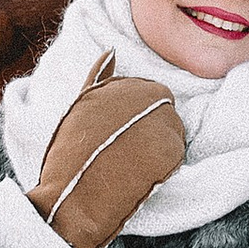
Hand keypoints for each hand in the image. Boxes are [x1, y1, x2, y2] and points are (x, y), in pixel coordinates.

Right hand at [28, 60, 184, 247]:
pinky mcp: (172, 150)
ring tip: (133, 164)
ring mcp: (161, 123)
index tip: (124, 134)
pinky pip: (177, 153)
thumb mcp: (80, 106)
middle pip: (165, 111)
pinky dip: (164, 165)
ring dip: (159, 147)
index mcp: (124, 84)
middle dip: (151, 130)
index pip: (151, 92)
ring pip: (173, 131)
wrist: (73, 196)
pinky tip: (142, 174)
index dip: (138, 116)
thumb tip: (112, 51)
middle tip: (130, 152)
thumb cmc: (71, 154)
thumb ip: (98, 76)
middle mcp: (146, 98)